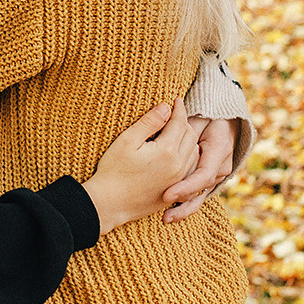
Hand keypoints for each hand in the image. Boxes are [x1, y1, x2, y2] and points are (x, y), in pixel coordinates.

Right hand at [81, 101, 200, 233]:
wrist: (110, 204)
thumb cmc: (114, 170)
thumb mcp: (127, 140)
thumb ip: (149, 122)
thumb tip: (165, 107)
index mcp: (167, 151)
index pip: (179, 123)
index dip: (178, 108)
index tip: (175, 99)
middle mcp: (178, 166)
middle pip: (190, 136)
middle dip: (185, 121)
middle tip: (175, 112)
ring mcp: (178, 180)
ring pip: (193, 153)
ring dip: (189, 138)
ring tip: (178, 129)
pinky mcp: (174, 190)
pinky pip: (190, 168)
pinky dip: (189, 155)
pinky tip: (179, 151)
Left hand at [162, 114, 236, 223]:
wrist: (222, 118)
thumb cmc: (206, 115)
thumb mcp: (196, 118)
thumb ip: (182, 126)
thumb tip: (164, 123)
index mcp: (220, 150)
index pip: (203, 175)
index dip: (185, 187)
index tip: (167, 195)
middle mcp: (221, 166)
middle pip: (201, 190)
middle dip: (183, 204)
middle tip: (164, 215)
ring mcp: (217, 175)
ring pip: (201, 195)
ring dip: (184, 208)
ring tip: (165, 219)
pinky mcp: (210, 179)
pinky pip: (199, 195)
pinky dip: (185, 205)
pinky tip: (171, 215)